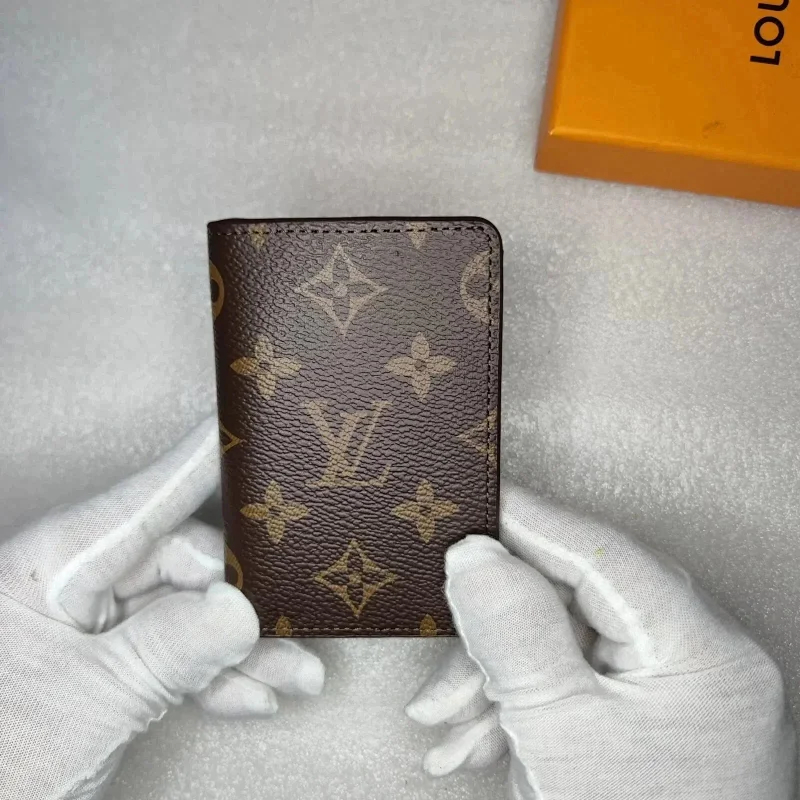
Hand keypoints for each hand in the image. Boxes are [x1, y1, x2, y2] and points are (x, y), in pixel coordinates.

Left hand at [0, 418, 323, 799]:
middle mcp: (78, 580)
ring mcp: (96, 623)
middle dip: (243, 598)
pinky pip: (178, 654)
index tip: (250, 425)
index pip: (148, 498)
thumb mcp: (88, 701)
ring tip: (298, 671)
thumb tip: (241, 609)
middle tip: (293, 621)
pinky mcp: (108, 662)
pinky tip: (255, 694)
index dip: (204, 461)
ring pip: (190, 613)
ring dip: (245, 647)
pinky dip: (218, 677)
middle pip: (186, 563)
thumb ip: (170, 648)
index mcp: (56, 564)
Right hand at [407, 482, 795, 798]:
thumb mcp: (558, 733)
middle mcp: (703, 658)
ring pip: (567, 643)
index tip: (474, 503)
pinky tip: (478, 736)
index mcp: (702, 650)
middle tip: (447, 657)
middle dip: (496, 631)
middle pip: (577, 601)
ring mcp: (679, 688)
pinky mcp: (653, 713)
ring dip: (497, 676)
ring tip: (448, 721)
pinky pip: (579, 679)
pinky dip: (522, 702)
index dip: (528, 521)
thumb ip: (514, 631)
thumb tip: (476, 554)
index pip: (601, 553)